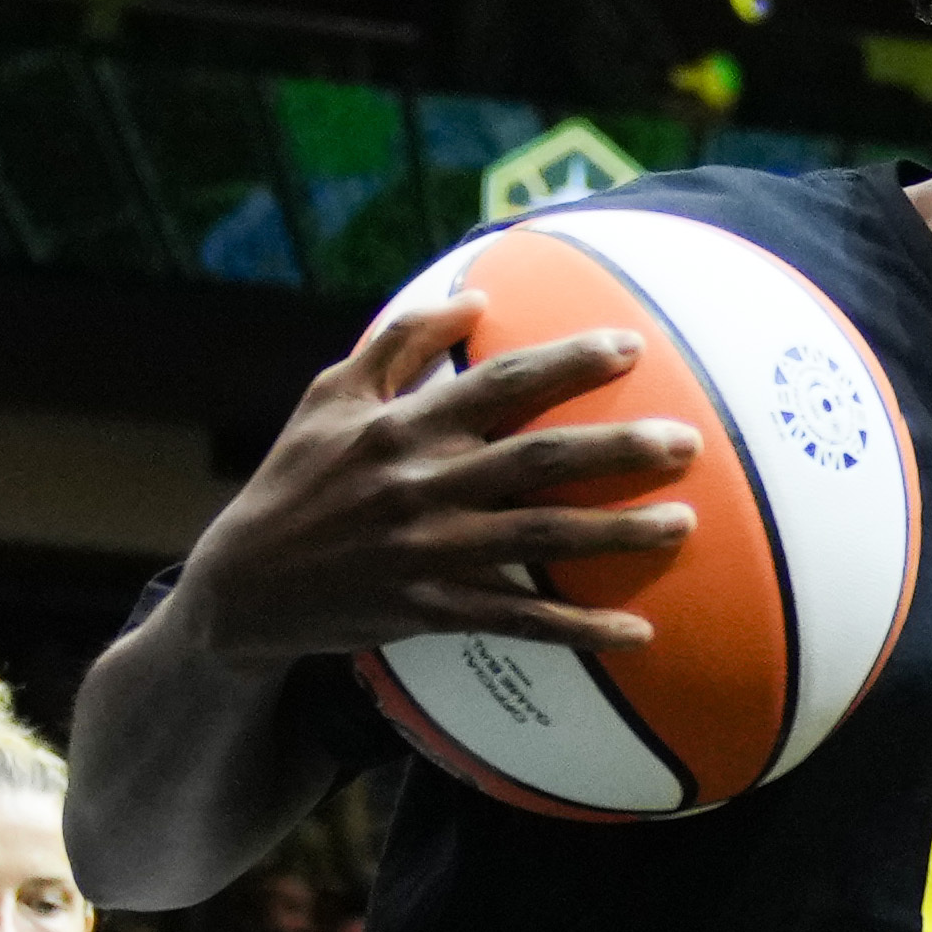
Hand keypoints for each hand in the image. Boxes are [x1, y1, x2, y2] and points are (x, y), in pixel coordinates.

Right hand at [161, 289, 699, 667]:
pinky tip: (637, 632)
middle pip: (538, 459)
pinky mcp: (429, 611)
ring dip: (617, 533)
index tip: (631, 349)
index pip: (499, 383)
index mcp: (402, 425)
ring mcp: (428, 552)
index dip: (568, 364)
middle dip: (618, 450)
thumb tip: (472, 298)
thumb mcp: (329, 396)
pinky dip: (578, 628)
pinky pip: (518, 621)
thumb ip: (398, 343)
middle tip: (688, 442)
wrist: (243, 586)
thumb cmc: (294, 479)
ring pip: (540, 539)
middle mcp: (421, 484)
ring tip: (684, 523)